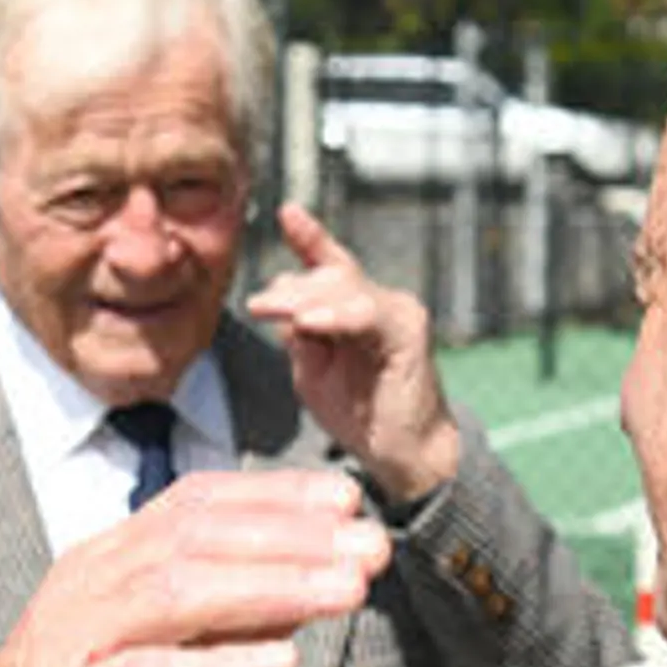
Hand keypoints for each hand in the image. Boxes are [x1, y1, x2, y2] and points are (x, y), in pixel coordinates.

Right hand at [0, 467, 389, 666]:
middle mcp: (86, 588)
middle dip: (291, 538)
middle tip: (369, 548)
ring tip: (345, 593)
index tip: (346, 505)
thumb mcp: (162, 665)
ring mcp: (70, 644)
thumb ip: (221, 626)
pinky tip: (279, 665)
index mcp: (106, 565)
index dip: (274, 498)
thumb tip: (305, 590)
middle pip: (196, 539)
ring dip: (270, 587)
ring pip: (175, 593)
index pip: (196, 506)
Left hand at [248, 199, 459, 503]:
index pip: (328, 265)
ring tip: (271, 310)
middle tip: (257, 306)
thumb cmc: (358, 413)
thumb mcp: (313, 373)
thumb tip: (285, 304)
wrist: (400, 454)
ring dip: (304, 301)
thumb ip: (299, 338)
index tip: (287, 213)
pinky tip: (310, 323)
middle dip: (289, 290)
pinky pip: (367, 314)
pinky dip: (337, 317)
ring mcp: (396, 311)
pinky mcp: (408, 330)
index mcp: (353, 308)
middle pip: (328, 276)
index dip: (309, 237)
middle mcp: (378, 300)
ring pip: (344, 289)